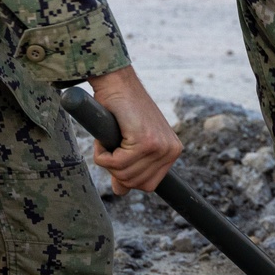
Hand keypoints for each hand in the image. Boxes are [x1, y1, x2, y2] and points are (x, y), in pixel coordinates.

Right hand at [87, 64, 181, 193]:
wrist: (116, 82)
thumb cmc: (120, 109)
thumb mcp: (129, 143)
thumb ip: (128, 167)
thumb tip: (120, 191)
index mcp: (172, 151)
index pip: (149, 185)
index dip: (127, 176)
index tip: (118, 157)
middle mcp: (171, 150)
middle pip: (136, 184)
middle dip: (115, 169)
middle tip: (110, 146)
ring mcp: (159, 146)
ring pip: (124, 174)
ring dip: (107, 160)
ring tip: (108, 139)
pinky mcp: (145, 140)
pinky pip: (115, 163)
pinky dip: (102, 154)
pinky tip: (104, 137)